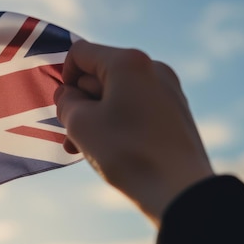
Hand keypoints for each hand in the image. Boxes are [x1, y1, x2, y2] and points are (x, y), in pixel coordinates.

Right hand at [55, 41, 213, 226]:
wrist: (179, 190)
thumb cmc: (125, 152)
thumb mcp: (80, 124)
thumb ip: (65, 101)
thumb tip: (68, 93)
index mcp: (128, 62)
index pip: (80, 54)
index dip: (64, 79)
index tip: (65, 109)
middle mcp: (152, 68)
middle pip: (99, 75)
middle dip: (80, 104)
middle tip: (72, 137)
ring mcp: (168, 90)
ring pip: (116, 95)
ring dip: (95, 117)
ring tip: (85, 149)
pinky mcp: (176, 112)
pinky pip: (135, 108)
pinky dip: (117, 123)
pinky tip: (111, 150)